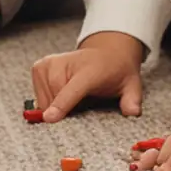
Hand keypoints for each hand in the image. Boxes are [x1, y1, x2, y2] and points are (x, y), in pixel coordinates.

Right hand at [30, 30, 147, 120]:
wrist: (107, 52)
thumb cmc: (117, 71)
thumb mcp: (131, 84)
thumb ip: (132, 100)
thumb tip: (132, 112)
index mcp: (89, 70)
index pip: (71, 89)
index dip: (61, 104)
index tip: (50, 119)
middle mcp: (66, 63)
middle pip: (54, 96)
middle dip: (62, 111)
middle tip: (79, 109)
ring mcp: (50, 62)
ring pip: (44, 96)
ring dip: (54, 105)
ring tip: (73, 99)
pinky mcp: (39, 66)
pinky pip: (38, 93)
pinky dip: (47, 99)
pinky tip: (61, 95)